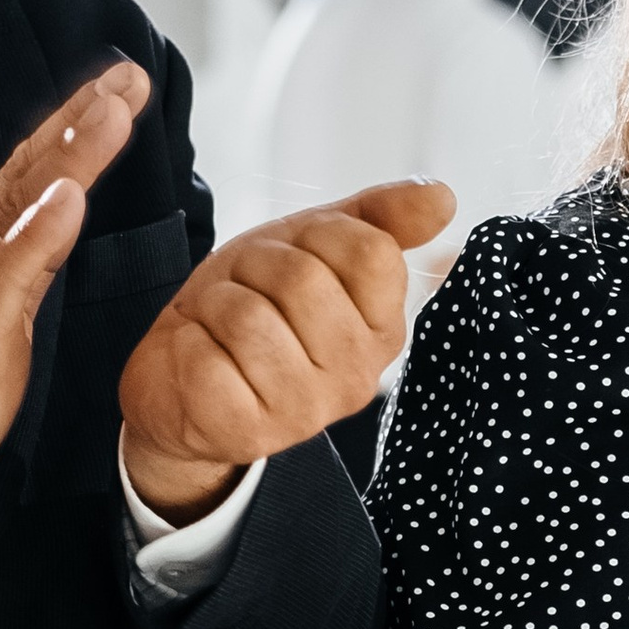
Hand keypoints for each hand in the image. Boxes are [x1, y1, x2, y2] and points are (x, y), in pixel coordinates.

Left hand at [118, 181, 455, 523]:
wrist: (185, 380)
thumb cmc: (257, 306)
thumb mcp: (314, 248)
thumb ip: (380, 220)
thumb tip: (443, 196)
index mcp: (384, 330)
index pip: (369, 250)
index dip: (316, 235)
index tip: (295, 257)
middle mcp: (356, 378)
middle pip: (302, 277)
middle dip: (254, 266)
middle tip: (246, 291)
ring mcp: (303, 413)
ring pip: (247, 315)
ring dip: (216, 303)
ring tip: (220, 325)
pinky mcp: (245, 432)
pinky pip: (206, 356)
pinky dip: (189, 341)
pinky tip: (202, 357)